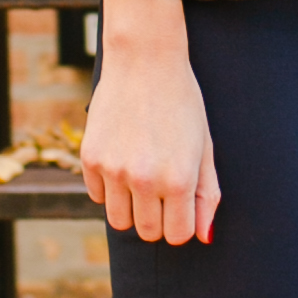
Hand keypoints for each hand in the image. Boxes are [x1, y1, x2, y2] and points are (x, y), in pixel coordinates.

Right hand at [82, 0, 221, 243]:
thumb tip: (204, 236)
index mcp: (179, 179)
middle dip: (157, 218)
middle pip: (147, 232)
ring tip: (141, 177)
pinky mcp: (91, 158)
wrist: (144, 60)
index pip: (177, 235)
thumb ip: (207, 194)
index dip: (181, 224)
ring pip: (119, 220)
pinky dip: (109, 187)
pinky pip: (98, 196)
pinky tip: (122, 157)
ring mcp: (114, 170)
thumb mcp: (204, 147)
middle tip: (162, 188)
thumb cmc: (182, 102)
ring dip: (131, 207)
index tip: (181, 205)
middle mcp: (144, 180)